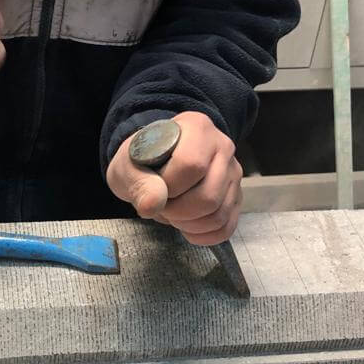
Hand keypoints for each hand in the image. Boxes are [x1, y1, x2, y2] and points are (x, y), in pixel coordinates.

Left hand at [107, 112, 242, 244]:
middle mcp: (223, 147)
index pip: (191, 166)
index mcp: (197, 127)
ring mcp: (233, 174)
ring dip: (187, 224)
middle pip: (209, 196)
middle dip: (177, 211)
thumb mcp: (128, 165)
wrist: (154, 162)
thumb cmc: (142, 160)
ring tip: (171, 212)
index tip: (153, 187)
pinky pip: (225, 228)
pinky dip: (201, 235)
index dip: (169, 187)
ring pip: (218, 215)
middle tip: (161, 205)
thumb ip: (138, 182)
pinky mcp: (235, 197)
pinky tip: (185, 226)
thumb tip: (153, 205)